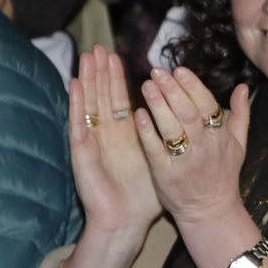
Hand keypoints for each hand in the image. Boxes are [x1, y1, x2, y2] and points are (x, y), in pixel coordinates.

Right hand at [68, 46, 161, 237]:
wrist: (125, 221)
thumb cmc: (144, 196)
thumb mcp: (162, 159)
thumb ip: (171, 136)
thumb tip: (193, 118)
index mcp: (126, 135)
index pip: (121, 99)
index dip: (119, 77)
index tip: (119, 54)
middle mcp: (107, 134)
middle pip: (103, 96)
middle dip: (102, 71)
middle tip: (99, 46)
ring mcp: (93, 141)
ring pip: (90, 103)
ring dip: (88, 79)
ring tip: (87, 56)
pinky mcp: (83, 152)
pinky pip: (79, 123)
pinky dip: (77, 104)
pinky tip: (74, 84)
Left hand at [138, 68, 251, 226]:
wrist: (210, 211)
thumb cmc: (223, 175)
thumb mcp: (239, 145)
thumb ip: (241, 115)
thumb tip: (242, 86)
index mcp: (221, 137)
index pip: (207, 105)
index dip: (192, 86)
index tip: (178, 70)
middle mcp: (204, 147)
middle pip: (188, 113)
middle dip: (172, 89)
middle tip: (156, 71)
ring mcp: (185, 161)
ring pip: (171, 128)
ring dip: (158, 105)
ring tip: (146, 86)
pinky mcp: (166, 175)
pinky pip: (155, 150)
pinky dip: (147, 132)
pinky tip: (138, 115)